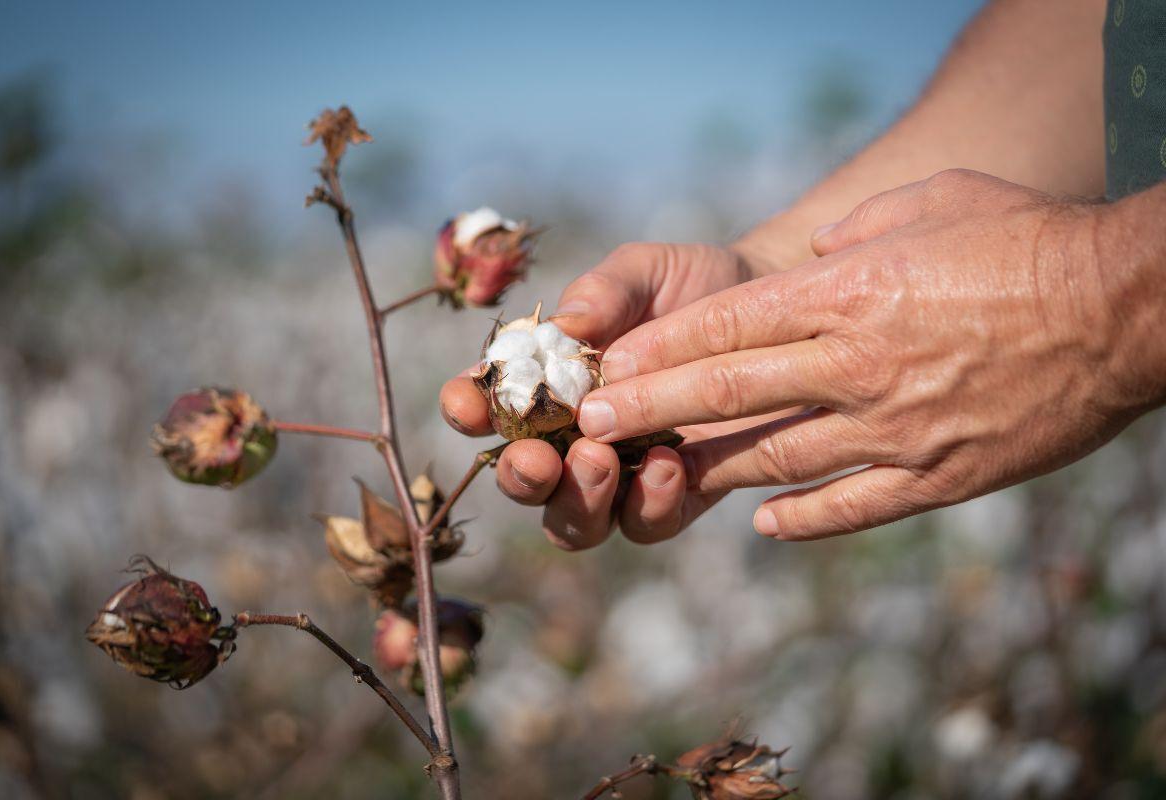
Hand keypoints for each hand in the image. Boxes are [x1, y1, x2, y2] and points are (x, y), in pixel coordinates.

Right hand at [439, 242, 782, 549]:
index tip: (468, 404)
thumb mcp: (645, 272)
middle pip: (524, 482)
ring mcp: (622, 476)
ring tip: (601, 460)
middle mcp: (572, 439)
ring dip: (578, 500)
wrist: (772, 306)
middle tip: (539, 457)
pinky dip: (648, 505)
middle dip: (521, 476)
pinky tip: (668, 466)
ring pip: (575, 521)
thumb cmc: (691, 285)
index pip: (488, 406)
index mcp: (544, 383)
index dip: (467, 410)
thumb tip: (567, 324)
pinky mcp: (677, 496)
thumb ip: (605, 291)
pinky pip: (648, 525)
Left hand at [579, 169, 1147, 540]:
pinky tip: (764, 526)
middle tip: (591, 430)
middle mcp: (856, 363)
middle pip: (728, 393)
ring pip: (776, 457)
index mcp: (848, 293)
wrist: (1126, 306)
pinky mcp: (938, 475)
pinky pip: (852, 505)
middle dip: (650, 410)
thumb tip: (812, 257)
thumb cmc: (1030, 238)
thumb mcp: (935, 204)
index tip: (605, 369)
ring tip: (656, 479)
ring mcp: (895, 426)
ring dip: (707, 470)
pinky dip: (802, 519)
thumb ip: (859, 234)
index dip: (657, 351)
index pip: (725, 326)